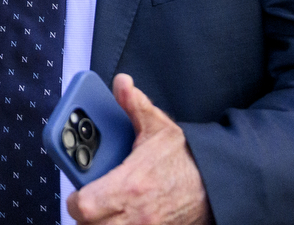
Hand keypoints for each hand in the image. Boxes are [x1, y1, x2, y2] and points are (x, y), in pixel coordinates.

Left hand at [66, 74, 211, 224]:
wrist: (219, 184)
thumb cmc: (188, 159)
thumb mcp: (159, 127)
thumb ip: (134, 105)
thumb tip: (122, 83)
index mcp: (130, 185)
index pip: (84, 205)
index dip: (74, 199)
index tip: (76, 190)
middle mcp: (136, 214)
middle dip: (85, 214)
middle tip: (88, 200)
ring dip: (100, 223)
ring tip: (103, 207)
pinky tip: (121, 214)